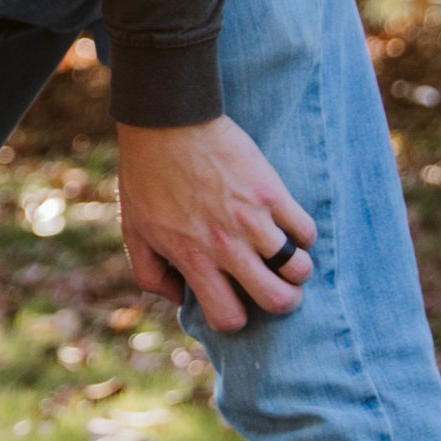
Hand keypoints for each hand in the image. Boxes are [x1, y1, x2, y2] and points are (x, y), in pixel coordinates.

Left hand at [115, 115, 315, 333]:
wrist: (167, 122)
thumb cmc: (146, 176)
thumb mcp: (134, 231)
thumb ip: (150, 274)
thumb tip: (178, 299)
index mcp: (193, 260)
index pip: (229, 318)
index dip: (235, 318)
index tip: (235, 302)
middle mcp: (226, 246)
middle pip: (277, 300)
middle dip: (282, 302)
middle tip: (277, 288)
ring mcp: (252, 220)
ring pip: (300, 269)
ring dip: (297, 270)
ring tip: (286, 258)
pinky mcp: (271, 192)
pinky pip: (306, 230)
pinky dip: (303, 236)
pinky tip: (288, 228)